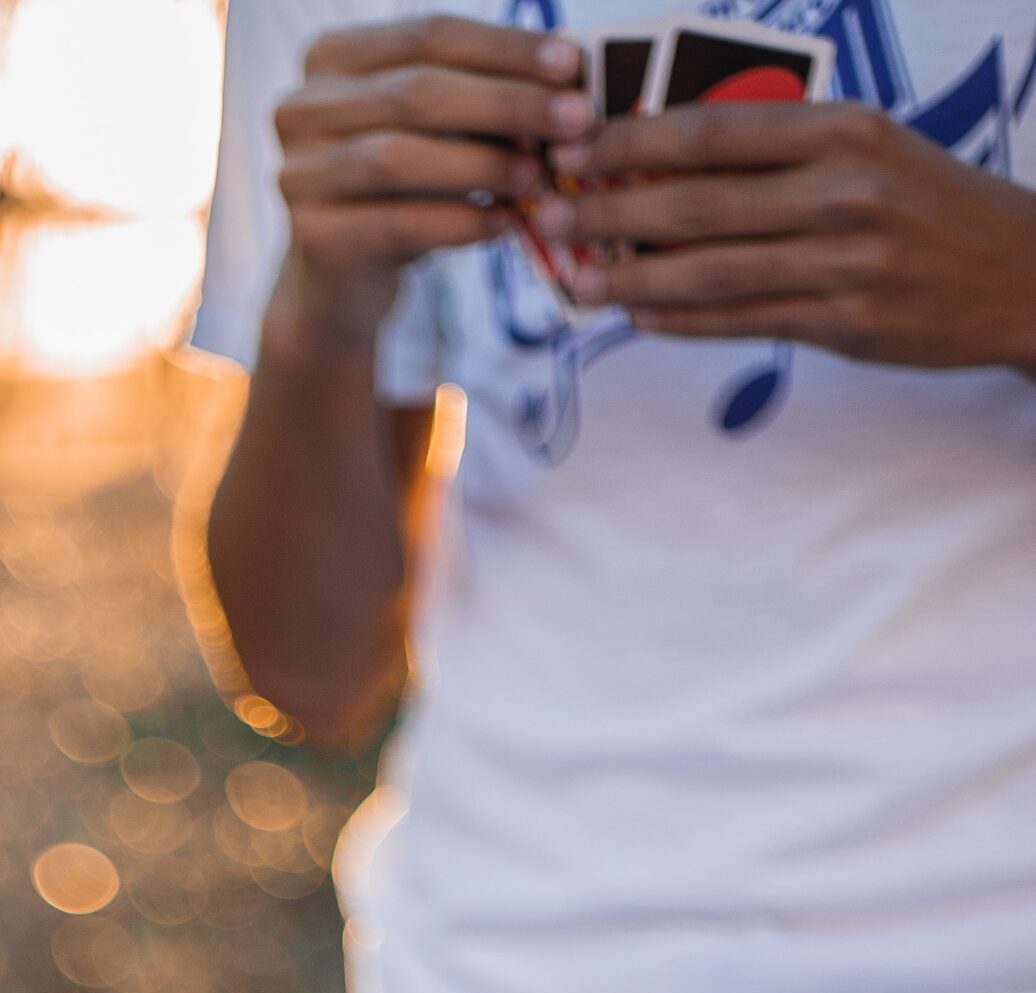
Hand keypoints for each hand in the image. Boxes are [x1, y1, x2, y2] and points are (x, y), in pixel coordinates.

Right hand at [271, 14, 590, 343]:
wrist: (341, 281)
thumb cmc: (402, 188)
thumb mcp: (438, 127)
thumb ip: (484, 96)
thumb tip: (572, 77)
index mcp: (332, 57)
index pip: (429, 34)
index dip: (504, 47)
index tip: (572, 63)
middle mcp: (300, 109)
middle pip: (417, 92)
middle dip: (507, 103)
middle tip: (577, 120)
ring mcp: (296, 174)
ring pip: (402, 157)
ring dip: (484, 165)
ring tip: (543, 178)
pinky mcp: (311, 237)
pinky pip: (397, 224)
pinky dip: (458, 223)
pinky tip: (503, 224)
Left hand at [544, 102, 1035, 369]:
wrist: (1019, 270)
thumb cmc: (925, 203)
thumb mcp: (867, 150)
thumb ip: (778, 155)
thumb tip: (665, 161)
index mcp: (844, 130)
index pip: (713, 130)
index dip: (631, 139)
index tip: (572, 146)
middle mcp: (843, 190)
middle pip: (695, 202)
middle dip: (608, 210)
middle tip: (546, 215)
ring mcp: (844, 260)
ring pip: (707, 270)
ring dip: (628, 276)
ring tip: (576, 277)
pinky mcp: (844, 320)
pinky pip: (739, 320)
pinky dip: (678, 318)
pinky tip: (635, 311)